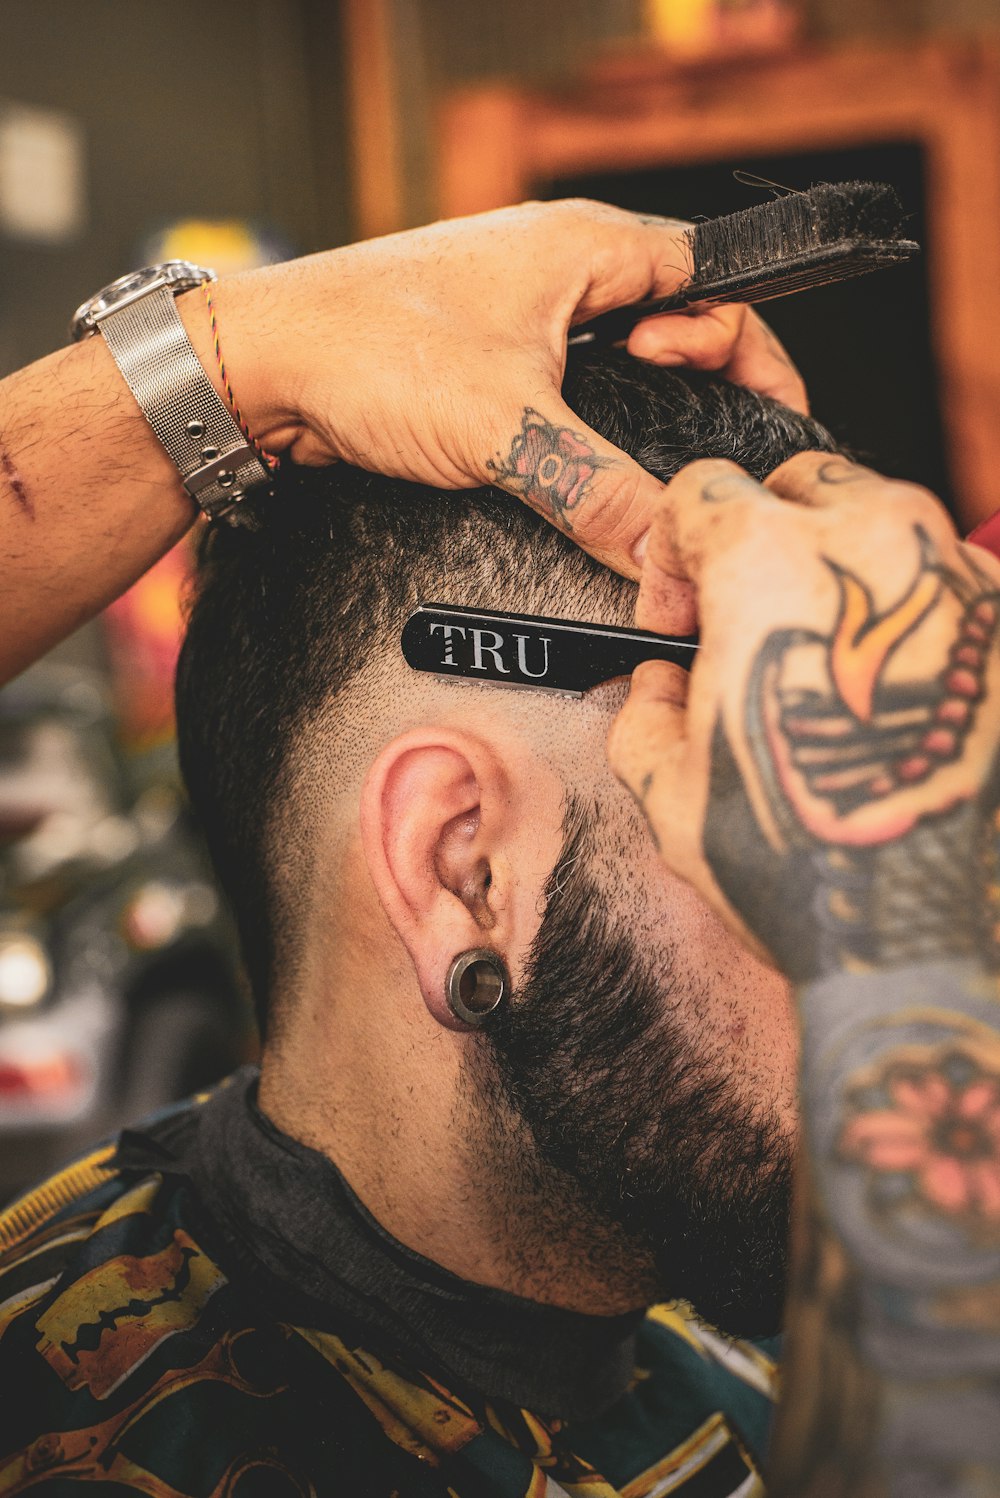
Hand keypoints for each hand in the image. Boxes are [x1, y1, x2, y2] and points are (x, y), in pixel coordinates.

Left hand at [190, 200, 805, 580]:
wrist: (259, 369)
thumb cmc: (367, 353)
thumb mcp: (506, 430)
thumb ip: (600, 493)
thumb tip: (669, 558)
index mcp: (588, 246)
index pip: (718, 286)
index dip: (755, 355)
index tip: (772, 424)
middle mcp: (561, 266)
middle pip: (677, 326)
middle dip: (700, 392)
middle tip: (693, 458)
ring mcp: (521, 311)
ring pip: (618, 365)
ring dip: (637, 420)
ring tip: (637, 473)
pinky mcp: (486, 359)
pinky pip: (565, 392)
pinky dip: (585, 432)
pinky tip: (581, 476)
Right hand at [607, 453, 999, 976]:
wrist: (929, 935)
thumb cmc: (804, 865)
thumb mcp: (670, 791)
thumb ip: (646, 712)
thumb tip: (661, 687)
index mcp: (773, 563)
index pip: (702, 490)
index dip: (669, 552)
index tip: (675, 615)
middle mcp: (880, 543)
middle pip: (802, 481)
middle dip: (760, 532)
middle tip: (747, 622)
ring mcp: (962, 579)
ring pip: (888, 519)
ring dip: (842, 567)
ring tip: (826, 662)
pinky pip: (949, 582)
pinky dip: (911, 615)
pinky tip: (892, 694)